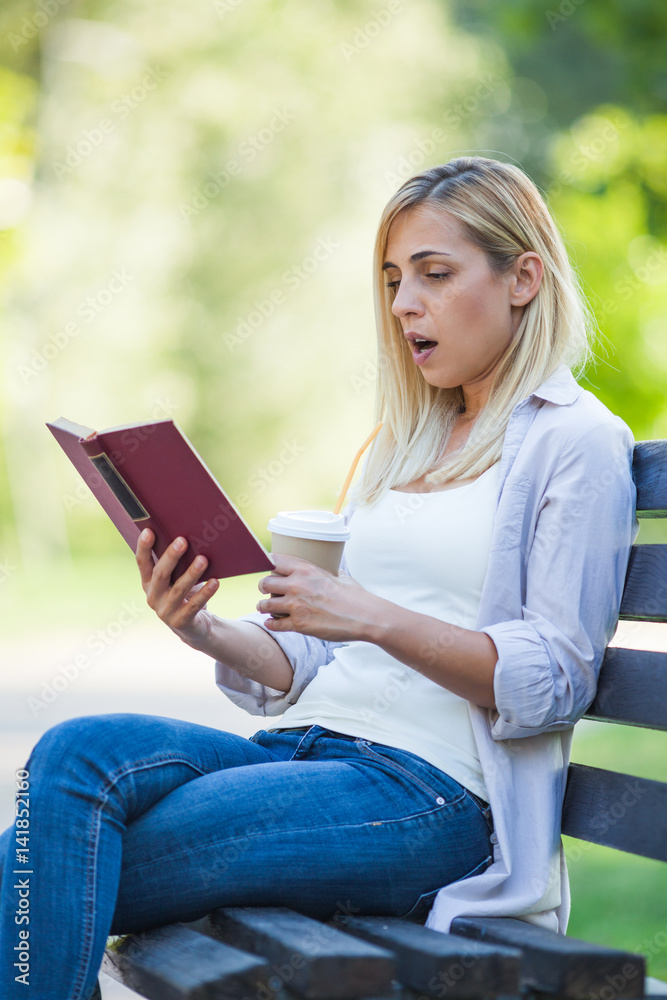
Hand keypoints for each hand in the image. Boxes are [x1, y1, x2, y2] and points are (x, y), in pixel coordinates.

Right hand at [135, 529, 218, 646]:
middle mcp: (153, 596)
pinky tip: (215, 582)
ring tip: (203, 560)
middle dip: (171, 557)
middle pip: (160, 574)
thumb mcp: (177, 579)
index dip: (144, 547)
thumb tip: (191, 536)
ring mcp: (166, 611)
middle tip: (182, 540)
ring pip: (179, 589)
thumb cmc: (185, 594)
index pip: (142, 563)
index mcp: (148, 582)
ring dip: (191, 573)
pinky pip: (194, 605)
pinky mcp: (181, 621)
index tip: (148, 531)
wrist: (193, 627)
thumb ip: (177, 564)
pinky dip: (205, 593)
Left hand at [256, 553, 380, 641]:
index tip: (268, 569)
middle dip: (263, 587)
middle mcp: (297, 585)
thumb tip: (332, 572)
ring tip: (264, 608)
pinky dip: (271, 624)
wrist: (364, 616)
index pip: (274, 561)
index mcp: (306, 569)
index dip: (268, 565)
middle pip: (265, 583)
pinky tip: (271, 623)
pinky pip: (274, 624)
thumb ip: (329, 573)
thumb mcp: (340, 576)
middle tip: (266, 590)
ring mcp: (296, 606)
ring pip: (265, 605)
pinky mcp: (298, 625)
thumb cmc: (355, 596)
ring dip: (263, 607)